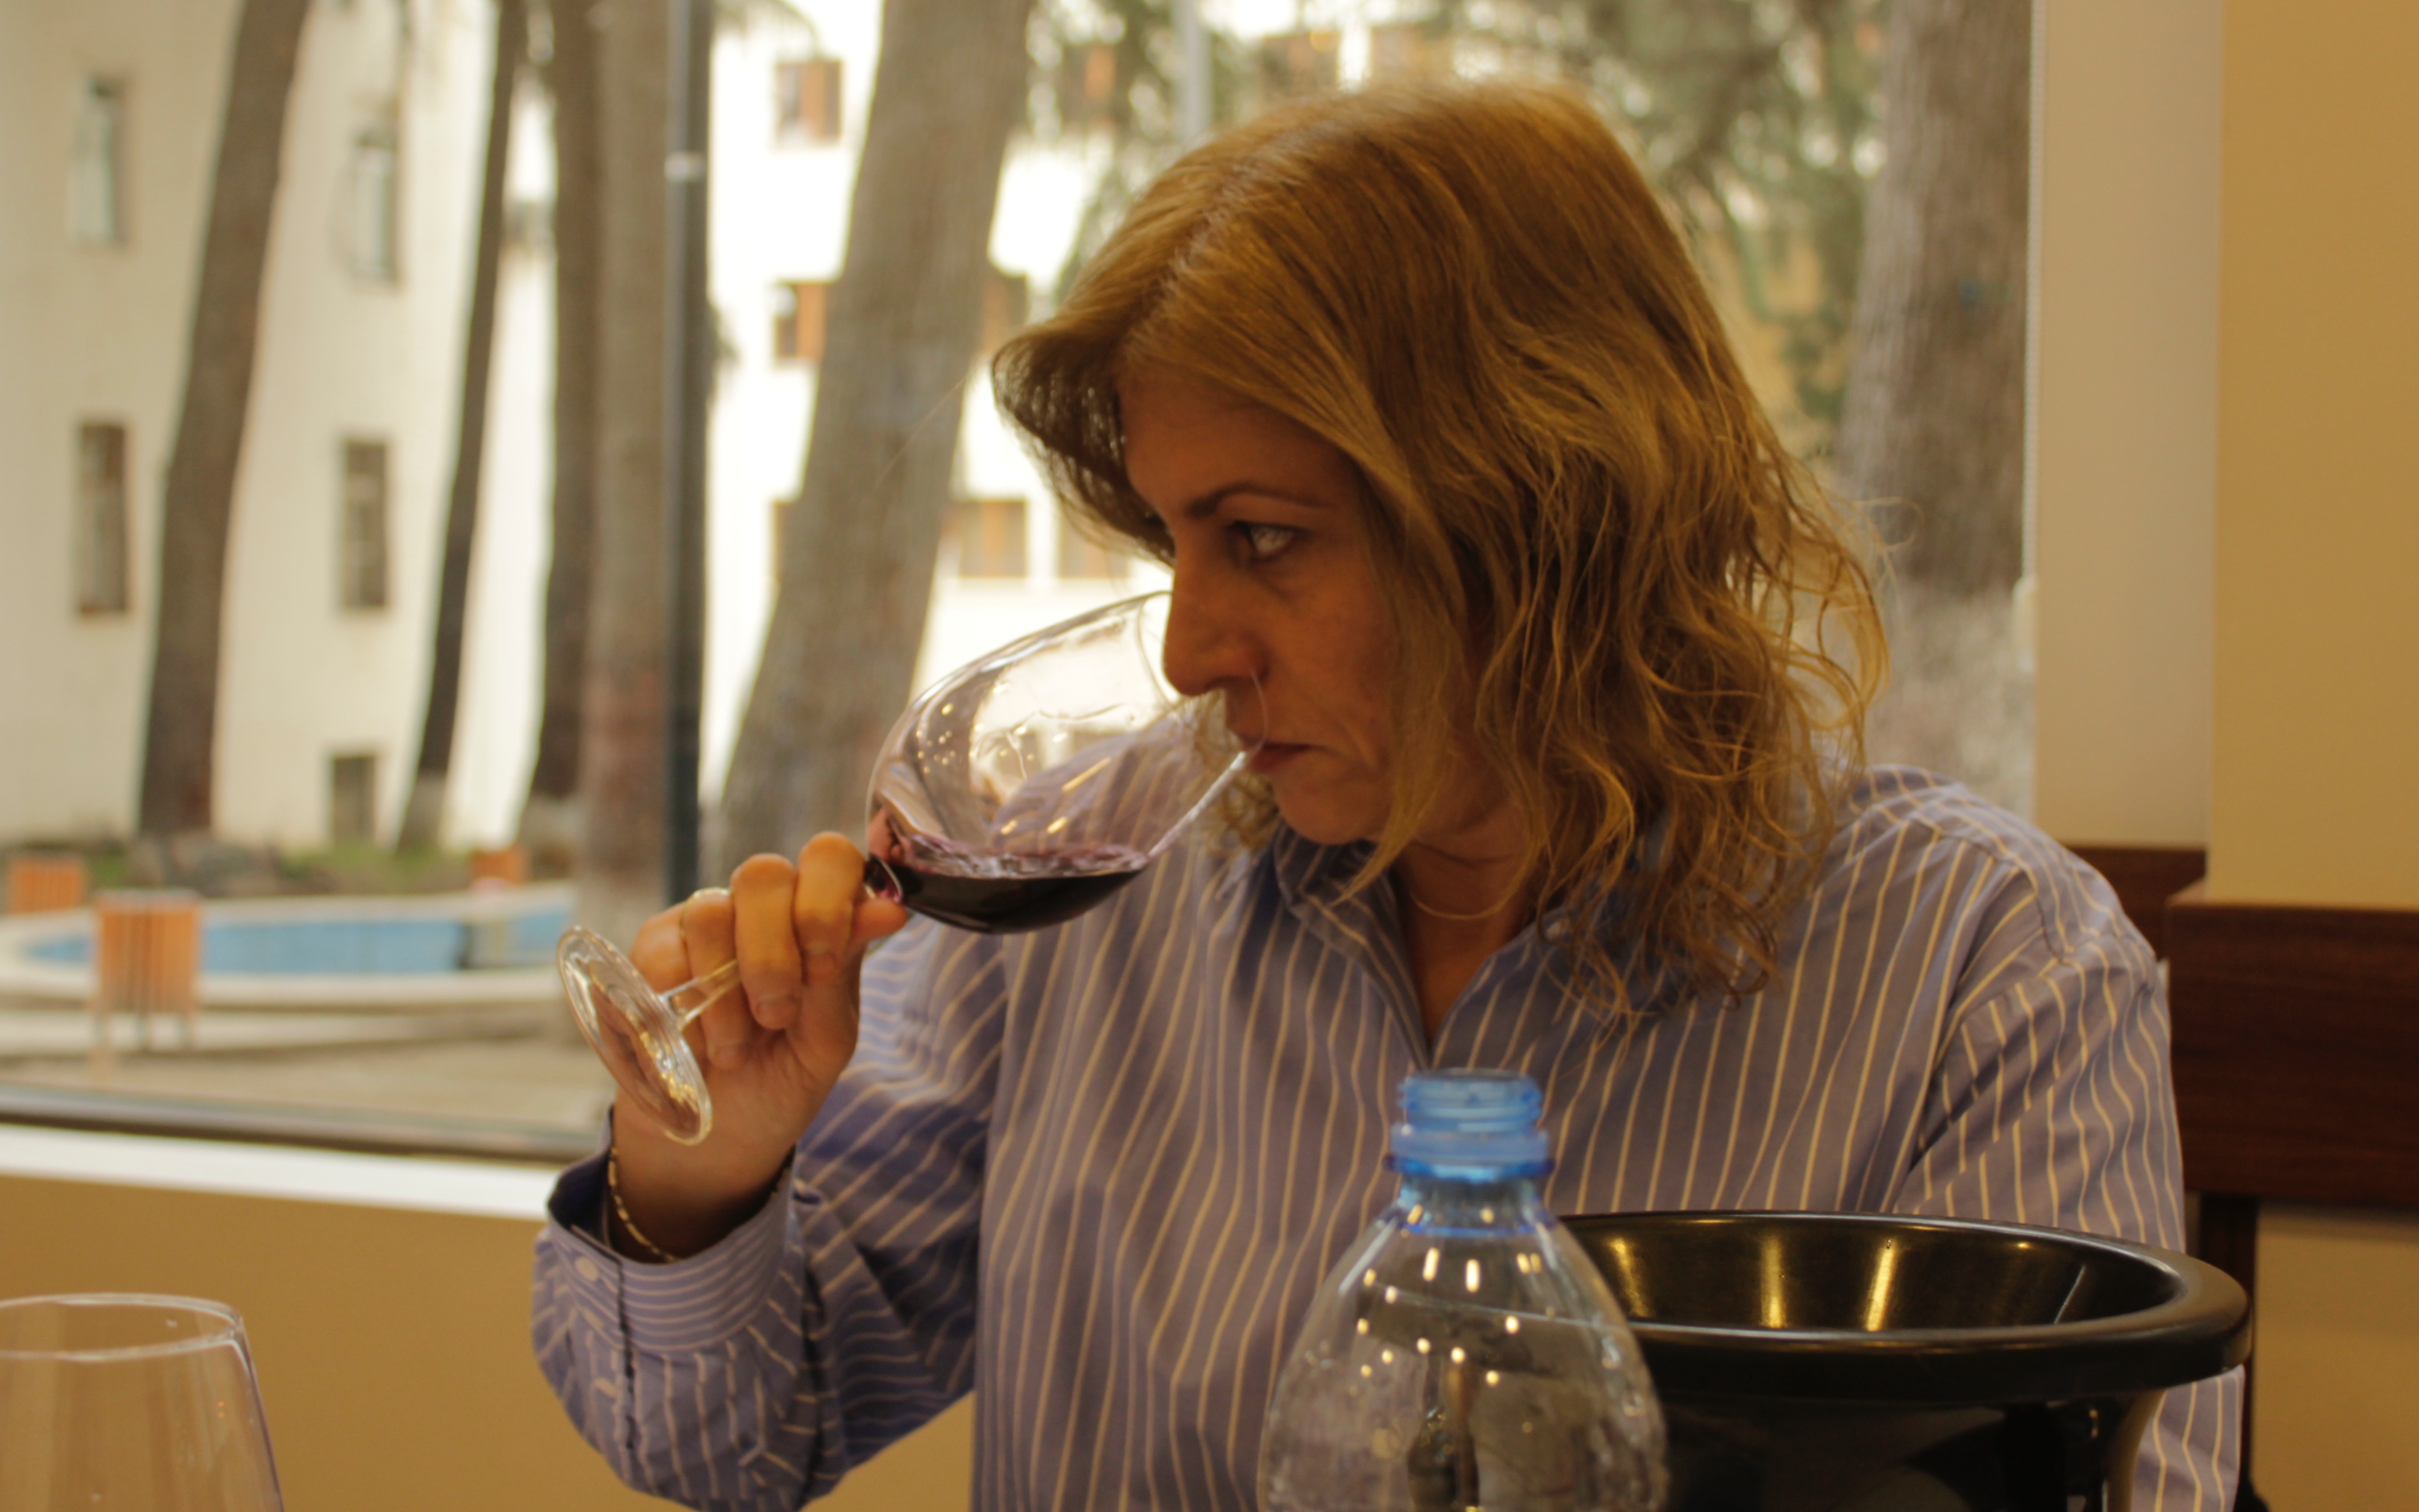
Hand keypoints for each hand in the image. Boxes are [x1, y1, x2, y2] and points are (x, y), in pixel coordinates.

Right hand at [608, 833, 908, 1257]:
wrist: (715, 1137)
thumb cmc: (782, 1082)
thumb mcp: (824, 1041)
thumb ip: (843, 973)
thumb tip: (889, 911)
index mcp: (818, 919)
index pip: (828, 858)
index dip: (826, 900)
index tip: (824, 965)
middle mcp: (763, 909)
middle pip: (763, 874)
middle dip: (772, 953)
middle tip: (776, 1016)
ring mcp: (704, 922)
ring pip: (710, 912)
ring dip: (724, 994)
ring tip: (734, 1047)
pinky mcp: (653, 948)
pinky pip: (662, 951)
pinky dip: (680, 1008)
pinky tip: (697, 1044)